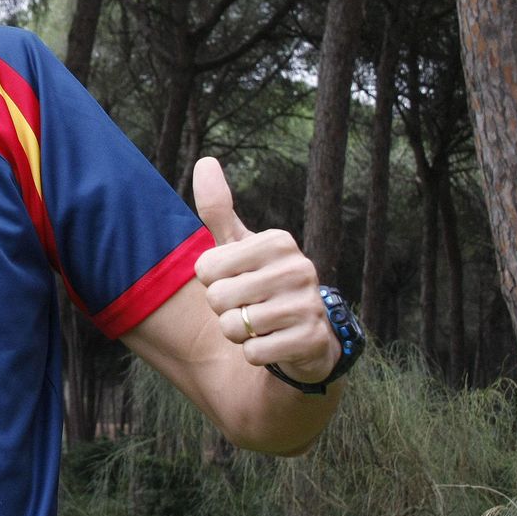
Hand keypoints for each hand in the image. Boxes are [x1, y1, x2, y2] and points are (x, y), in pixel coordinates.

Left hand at [191, 159, 337, 385]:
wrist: (304, 338)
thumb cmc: (261, 285)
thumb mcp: (239, 247)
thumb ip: (218, 209)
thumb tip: (205, 160)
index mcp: (277, 241)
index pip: (206, 269)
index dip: (212, 283)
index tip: (237, 282)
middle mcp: (299, 267)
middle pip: (218, 299)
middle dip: (224, 311)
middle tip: (249, 307)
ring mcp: (309, 304)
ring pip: (234, 328)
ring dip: (239, 335)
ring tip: (261, 326)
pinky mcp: (312, 340)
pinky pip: (254, 353)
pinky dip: (255, 355)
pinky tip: (274, 344)